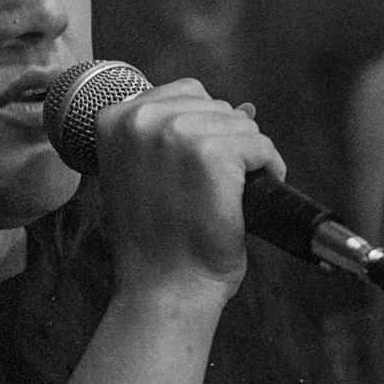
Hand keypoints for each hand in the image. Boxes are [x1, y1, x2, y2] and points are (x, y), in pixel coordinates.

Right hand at [92, 80, 281, 303]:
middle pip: (214, 104)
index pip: (182, 94)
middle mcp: (141, 119)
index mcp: (114, 120)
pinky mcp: (212, 154)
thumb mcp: (139, 174)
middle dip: (226, 141)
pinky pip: (260, 145)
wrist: (163, 288)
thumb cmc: (155, 242)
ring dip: (247, 156)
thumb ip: (169, 137)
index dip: (202, 128)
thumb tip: (245, 108)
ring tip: (232, 192)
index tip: (199, 166)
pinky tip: (253, 195)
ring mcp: (177, 134)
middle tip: (218, 185)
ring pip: (241, 124)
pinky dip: (269, 168)